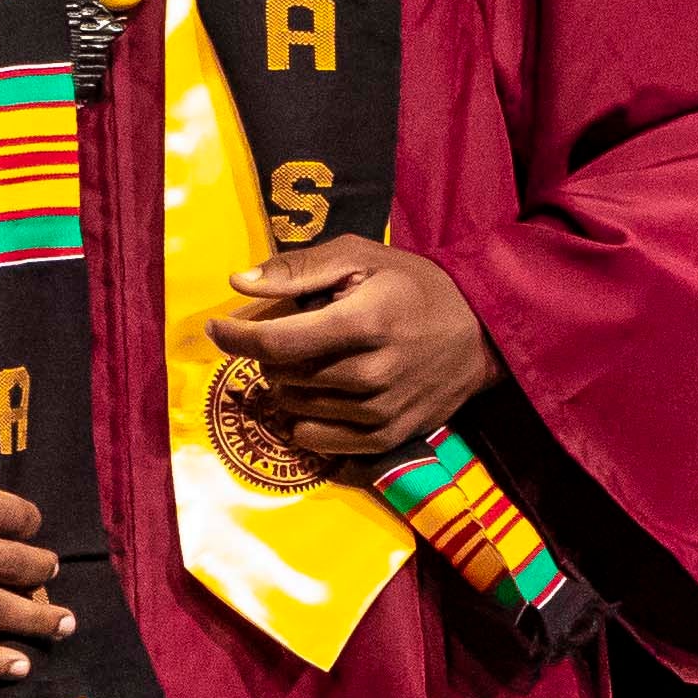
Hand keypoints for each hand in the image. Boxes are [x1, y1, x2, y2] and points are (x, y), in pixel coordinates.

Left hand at [205, 242, 502, 463]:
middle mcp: (371, 372)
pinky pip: (316, 440)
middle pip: (282, 375)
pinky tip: (323, 395)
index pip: (278, 341)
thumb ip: (298, 269)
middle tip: (291, 333)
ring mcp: (379, 412)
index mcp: (364, 321)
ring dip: (289, 384)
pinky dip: (306, 419)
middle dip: (271, 353)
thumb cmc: (414, 287)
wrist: (480, 335)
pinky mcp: (386, 438)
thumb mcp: (361, 257)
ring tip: (315, 360)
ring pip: (294, 408)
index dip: (235, 337)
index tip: (217, 328)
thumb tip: (240, 282)